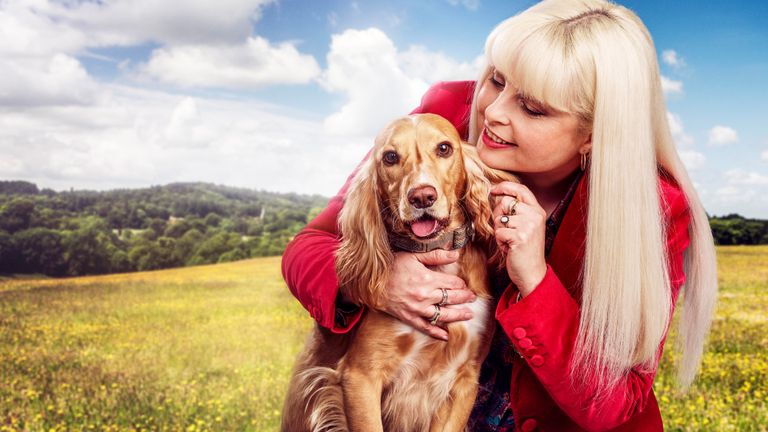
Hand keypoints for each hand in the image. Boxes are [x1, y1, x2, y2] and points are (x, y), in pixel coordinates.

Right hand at [380, 249, 475, 339]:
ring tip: (468, 315)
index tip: (464, 284)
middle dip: (464, 298)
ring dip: (458, 315)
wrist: (371, 283)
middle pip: (452, 298)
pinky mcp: (409, 317)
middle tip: (472, 298)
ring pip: (444, 315)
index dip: (461, 284)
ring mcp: (418, 309)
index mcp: (428, 278)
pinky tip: (446, 336)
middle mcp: (425, 295)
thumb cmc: (392, 266)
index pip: (453, 283)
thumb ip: (436, 255)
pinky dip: (436, 333)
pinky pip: (426, 327)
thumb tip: (456, 254)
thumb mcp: (414, 256)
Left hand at [491, 182, 547, 296]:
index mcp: (538, 211)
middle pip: (505, 202)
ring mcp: (529, 226)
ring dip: (499, 231)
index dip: (505, 186)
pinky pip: (498, 232)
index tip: (493, 189)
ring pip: (499, 218)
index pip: (521, 189)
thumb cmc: (525, 250)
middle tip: (505, 230)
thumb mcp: (525, 227)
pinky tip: (509, 248)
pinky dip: (500, 242)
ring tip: (509, 241)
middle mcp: (535, 216)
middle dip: (498, 215)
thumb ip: (516, 212)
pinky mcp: (520, 236)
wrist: (532, 273)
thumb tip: (497, 197)